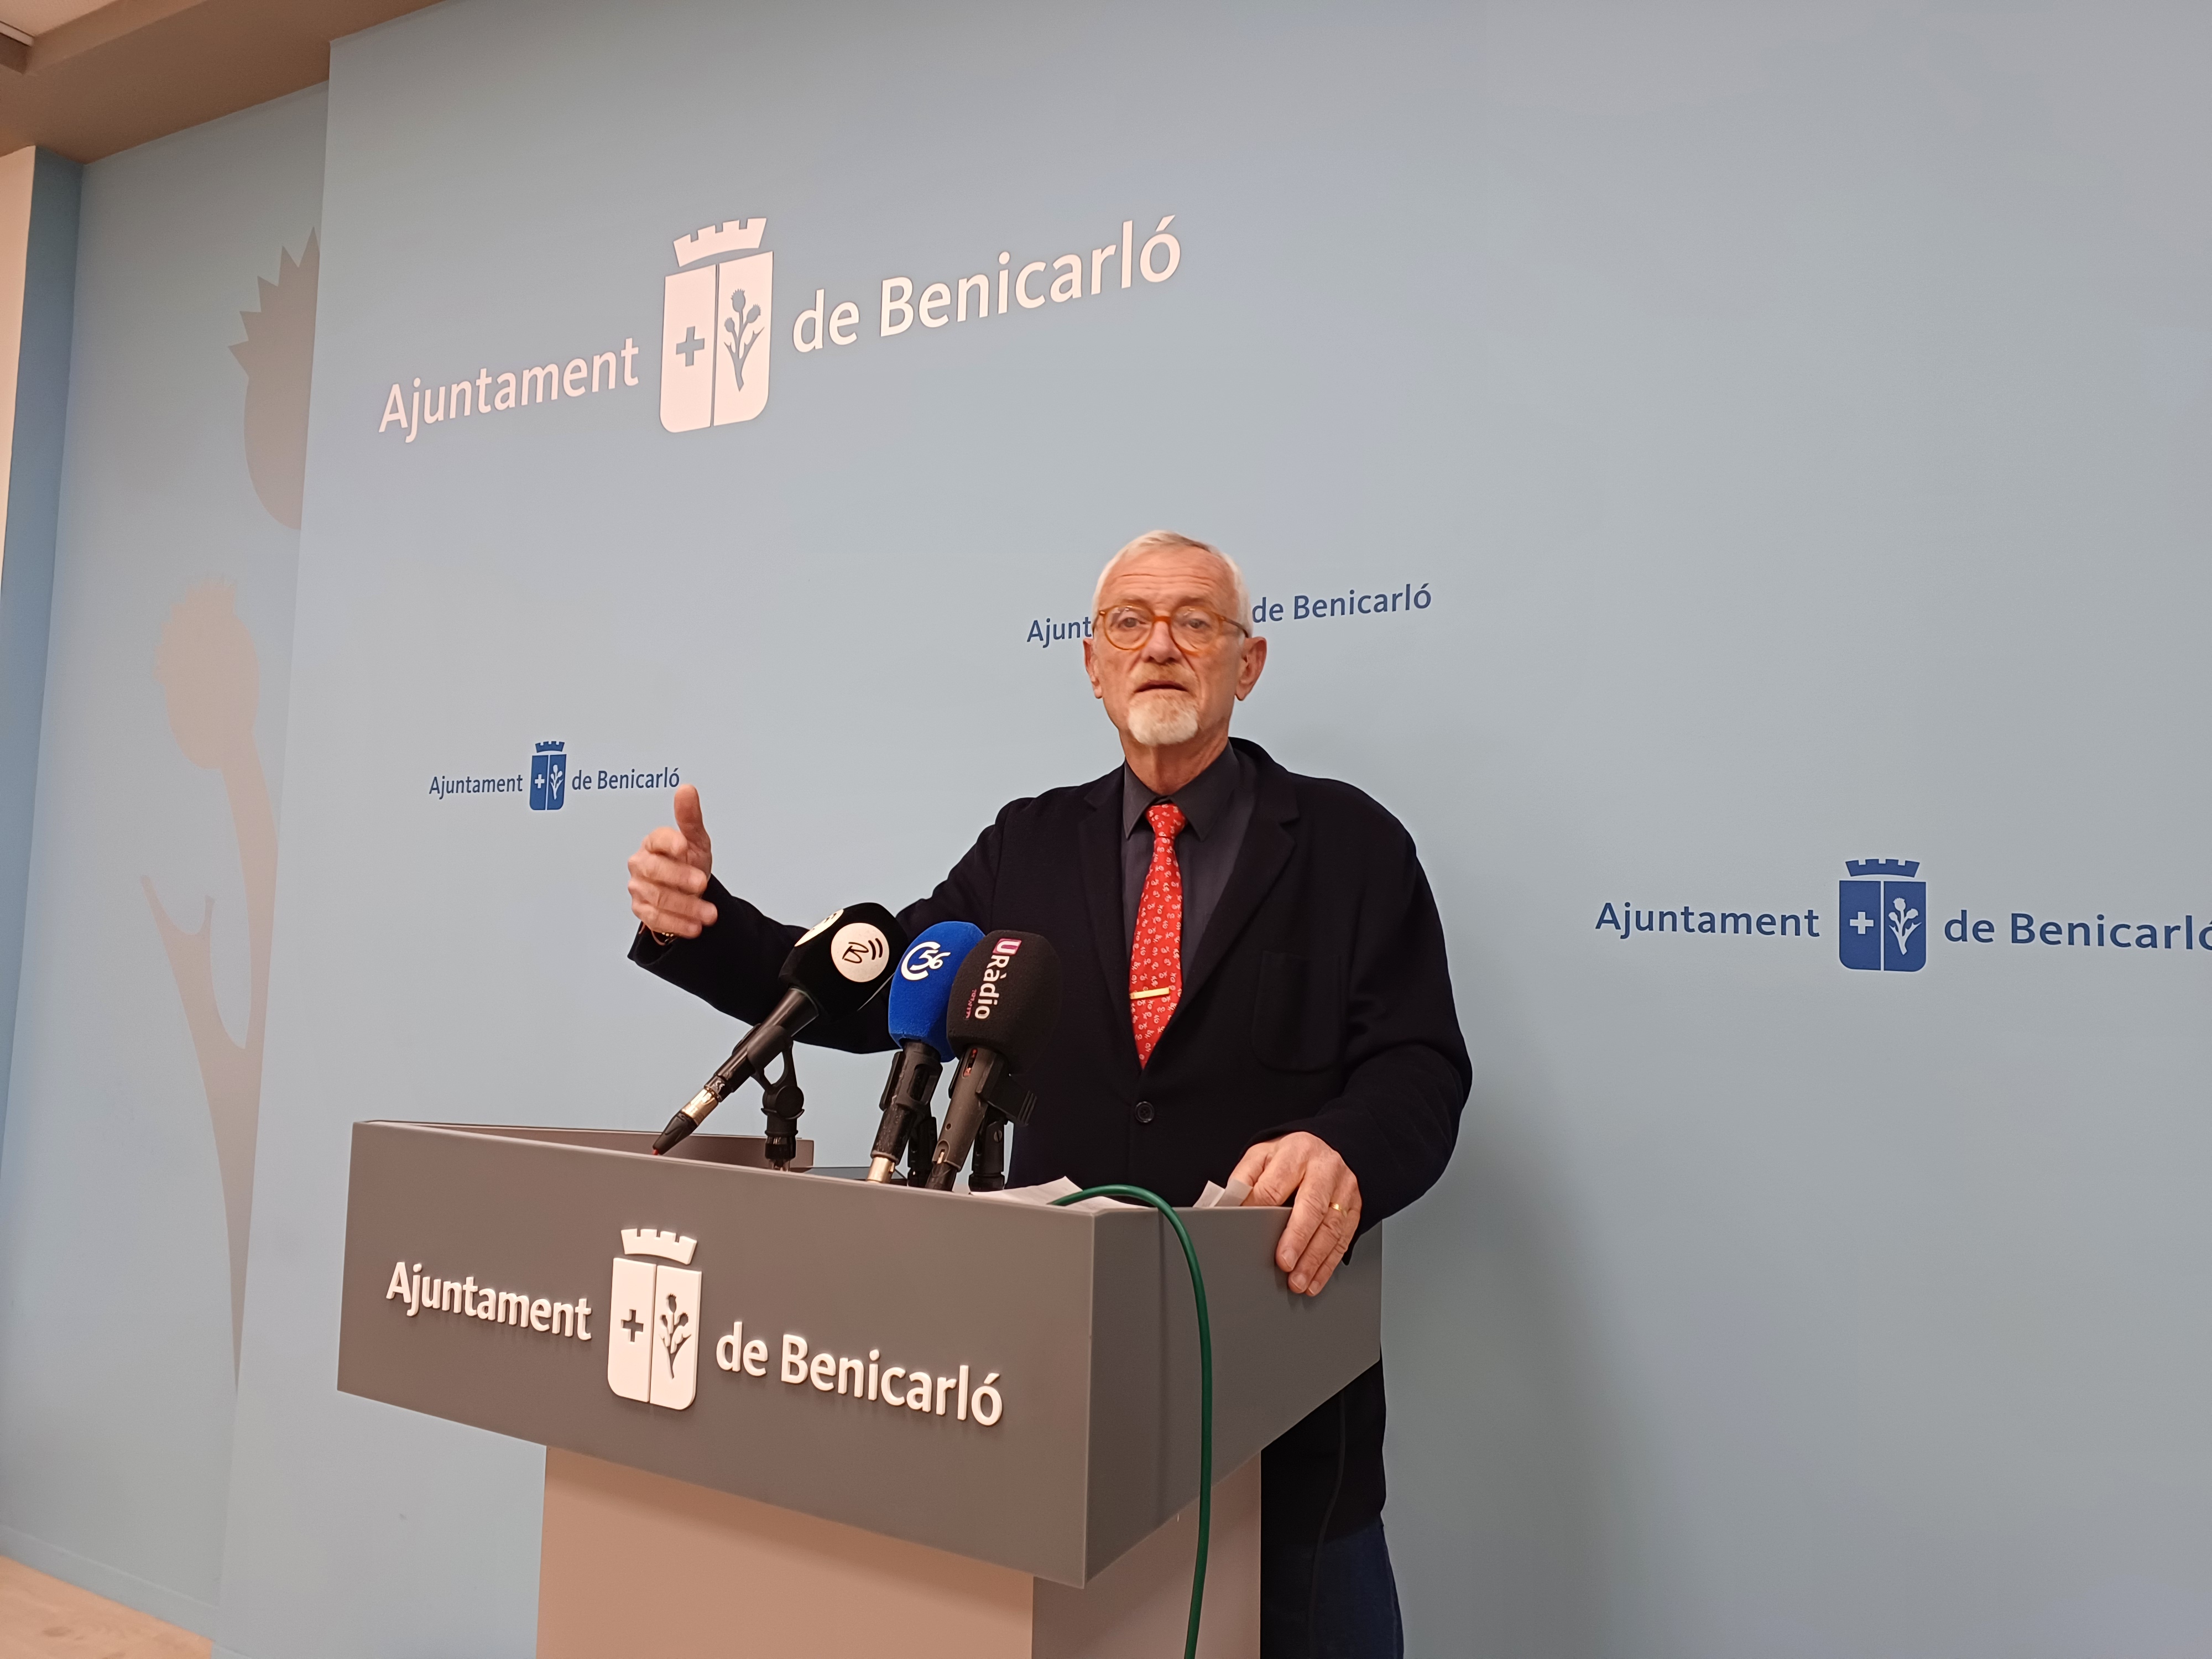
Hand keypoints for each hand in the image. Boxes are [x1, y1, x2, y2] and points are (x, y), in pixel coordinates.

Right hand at [627, 785, 717, 938]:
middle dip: (678, 878)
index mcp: (654, 844)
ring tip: (709, 914)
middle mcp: (641, 864)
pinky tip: (695, 926)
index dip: (670, 842)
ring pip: (657, 898)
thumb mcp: (697, 841)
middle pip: (653, 870)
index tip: (685, 846)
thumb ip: (690, 818)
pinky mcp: (641, 910)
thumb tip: (686, 790)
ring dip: (685, 907)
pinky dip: (677, 924)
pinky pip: (656, 919)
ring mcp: (639, 888)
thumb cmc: (688, 862)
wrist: (688, 890)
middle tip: (701, 883)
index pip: (657, 839)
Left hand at [1229, 1132, 1360, 1295]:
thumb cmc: (1292, 1155)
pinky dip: (1329, 1264)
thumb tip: (1228, 1204)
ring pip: (1331, 1228)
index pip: (1275, 1185)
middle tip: (1284, 1264)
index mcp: (1296, 1153)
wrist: (1330, 1145)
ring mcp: (1343, 1189)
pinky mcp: (1355, 1207)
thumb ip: (1245, 1178)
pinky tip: (1315, 1279)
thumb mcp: (1263, 1154)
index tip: (1247, 1231)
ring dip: (1314, 1259)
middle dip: (1297, 1239)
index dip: (1260, 1209)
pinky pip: (1344, 1238)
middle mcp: (1324, 1170)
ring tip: (1298, 1281)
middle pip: (1311, 1208)